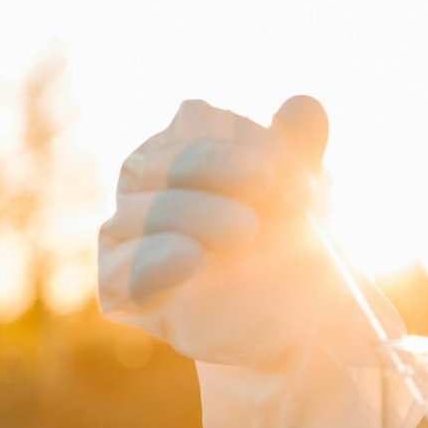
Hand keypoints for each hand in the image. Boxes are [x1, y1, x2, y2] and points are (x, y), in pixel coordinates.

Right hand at [97, 97, 409, 427]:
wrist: (293, 323)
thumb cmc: (289, 247)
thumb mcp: (302, 199)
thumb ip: (299, 153)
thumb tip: (305, 104)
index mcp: (180, 152)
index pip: (192, 127)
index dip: (236, 140)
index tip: (282, 163)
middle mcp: (143, 188)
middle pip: (161, 164)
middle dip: (214, 167)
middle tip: (269, 182)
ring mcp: (127, 238)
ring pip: (141, 213)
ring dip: (196, 214)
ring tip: (247, 230)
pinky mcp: (123, 290)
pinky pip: (124, 272)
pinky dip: (154, 262)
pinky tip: (190, 257)